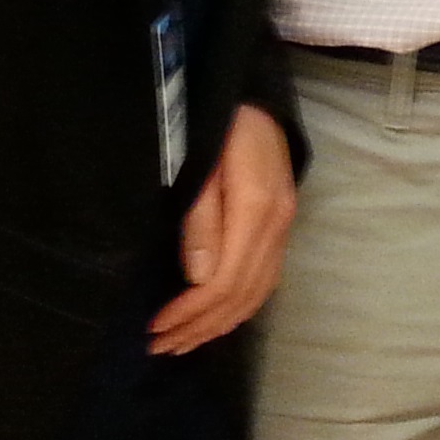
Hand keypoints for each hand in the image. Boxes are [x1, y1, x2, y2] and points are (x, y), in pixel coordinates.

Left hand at [150, 103, 296, 353]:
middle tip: (159, 345)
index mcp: (257, 212)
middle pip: (242, 295)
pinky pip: (266, 281)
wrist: (256, 93)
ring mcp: (284, 228)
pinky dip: (240, 307)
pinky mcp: (282, 226)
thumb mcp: (203, 164)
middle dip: (199, 326)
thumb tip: (199, 280)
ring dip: (219, 323)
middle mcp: (277, 227)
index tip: (154, 326)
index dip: (190, 311)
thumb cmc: (221, 124)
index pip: (225, 281)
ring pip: (257, 293)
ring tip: (183, 342)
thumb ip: (201, 220)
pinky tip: (218, 317)